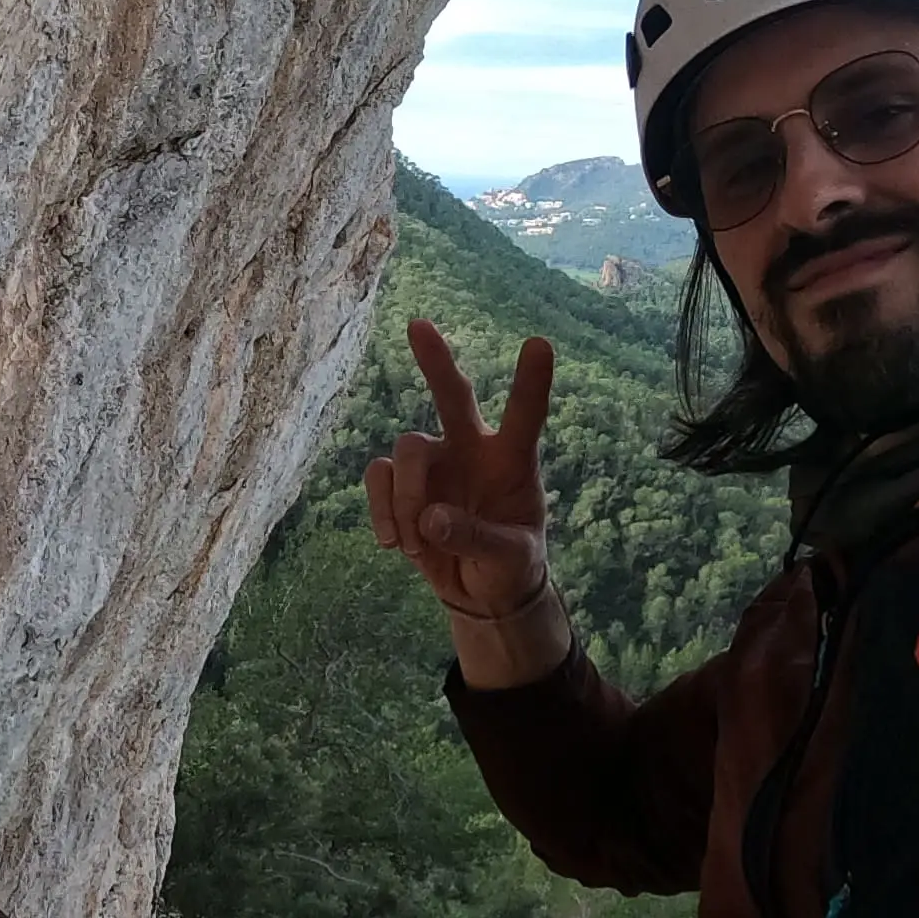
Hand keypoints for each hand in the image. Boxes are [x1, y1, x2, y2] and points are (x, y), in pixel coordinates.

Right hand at [364, 321, 568, 687]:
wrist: (481, 591)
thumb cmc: (511, 565)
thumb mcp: (511, 558)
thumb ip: (478, 538)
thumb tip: (431, 519)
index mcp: (512, 461)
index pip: (525, 416)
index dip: (532, 382)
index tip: (540, 344)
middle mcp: (471, 450)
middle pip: (453, 396)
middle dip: (436, 362)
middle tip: (418, 325)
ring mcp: (435, 465)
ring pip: (406, 449)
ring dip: (405, 498)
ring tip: (417, 543)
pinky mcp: (401, 486)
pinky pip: (378, 477)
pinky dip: (381, 510)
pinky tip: (395, 543)